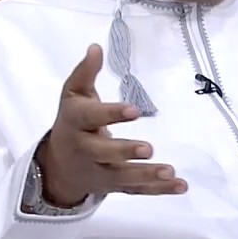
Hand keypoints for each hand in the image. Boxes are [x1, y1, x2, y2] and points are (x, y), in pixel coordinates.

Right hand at [36, 44, 187, 205]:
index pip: (91, 118)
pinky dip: (158, 190)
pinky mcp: (114, 186)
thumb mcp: (73, 95)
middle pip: (104, 153)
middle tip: (148, 149)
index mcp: (76, 123)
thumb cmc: (73, 122)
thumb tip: (96, 47)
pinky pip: (137, 190)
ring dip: (146, 176)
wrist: (58, 165)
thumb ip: (85, 73)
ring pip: (122, 177)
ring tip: (169, 172)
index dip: (111, 114)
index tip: (133, 110)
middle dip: (125, 152)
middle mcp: (86, 150)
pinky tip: (180, 185)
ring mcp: (100, 171)